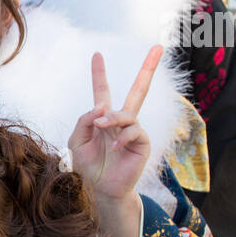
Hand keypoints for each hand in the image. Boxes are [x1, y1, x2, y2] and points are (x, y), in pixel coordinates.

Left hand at [67, 47, 161, 203]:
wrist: (98, 189)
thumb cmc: (87, 166)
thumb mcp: (77, 141)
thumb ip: (84, 121)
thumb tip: (102, 108)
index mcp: (103, 119)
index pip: (103, 91)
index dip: (99, 73)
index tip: (97, 54)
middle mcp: (121, 122)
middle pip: (138, 90)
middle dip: (148, 69)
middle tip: (158, 46)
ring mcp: (133, 132)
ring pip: (128, 114)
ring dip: (113, 119)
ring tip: (101, 128)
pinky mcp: (142, 144)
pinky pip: (135, 132)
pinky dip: (122, 138)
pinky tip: (113, 148)